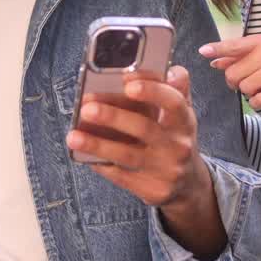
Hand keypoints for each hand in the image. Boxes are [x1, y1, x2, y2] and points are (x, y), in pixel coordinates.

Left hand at [65, 66, 210, 209]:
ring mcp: (167, 170)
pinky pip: (121, 176)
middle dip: (114, 117)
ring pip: (128, 155)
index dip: (152, 91)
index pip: (173, 102)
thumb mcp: (180, 114)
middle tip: (87, 107)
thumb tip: (172, 70)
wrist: (187, 183)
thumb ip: (174, 89)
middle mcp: (179, 145)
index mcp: (185, 121)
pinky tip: (83, 155)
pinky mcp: (154, 190)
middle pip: (144, 128)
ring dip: (98, 145)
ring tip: (73, 136)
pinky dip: (101, 164)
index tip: (126, 83)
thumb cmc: (174, 138)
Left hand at [199, 34, 260, 109]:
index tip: (202, 52)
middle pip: (234, 74)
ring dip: (249, 92)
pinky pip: (258, 101)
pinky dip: (259, 102)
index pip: (234, 44)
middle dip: (234, 82)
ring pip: (245, 89)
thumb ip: (242, 54)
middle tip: (245, 81)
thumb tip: (214, 61)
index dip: (217, 48)